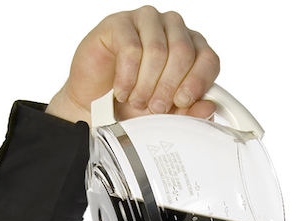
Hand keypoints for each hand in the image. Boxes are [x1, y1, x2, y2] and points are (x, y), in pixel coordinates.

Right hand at [45, 6, 219, 125]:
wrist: (96, 103)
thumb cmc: (134, 103)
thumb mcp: (166, 115)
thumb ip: (189, 112)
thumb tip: (208, 107)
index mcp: (192, 48)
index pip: (208, 58)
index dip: (198, 82)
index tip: (182, 102)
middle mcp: (173, 29)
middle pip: (183, 53)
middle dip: (169, 87)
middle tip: (156, 107)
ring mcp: (147, 22)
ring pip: (157, 50)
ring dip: (146, 84)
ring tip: (137, 101)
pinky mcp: (120, 23)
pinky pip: (131, 49)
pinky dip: (128, 77)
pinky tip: (123, 91)